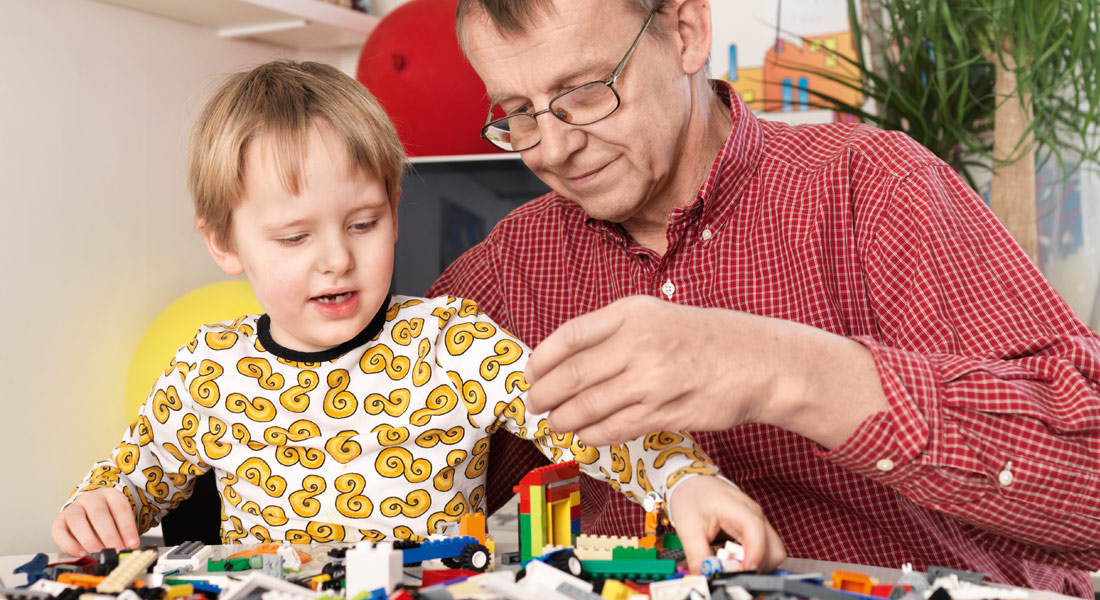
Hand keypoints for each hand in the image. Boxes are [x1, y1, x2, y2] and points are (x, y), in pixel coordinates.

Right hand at [52, 488, 139, 555]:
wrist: (88, 511)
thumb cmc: (108, 518)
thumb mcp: (119, 520)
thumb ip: (123, 533)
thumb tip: (128, 549)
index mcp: (110, 495)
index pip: (120, 509)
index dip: (127, 528)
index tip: (132, 544)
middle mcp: (91, 498)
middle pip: (99, 514)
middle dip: (109, 535)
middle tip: (115, 551)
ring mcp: (73, 508)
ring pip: (77, 520)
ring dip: (89, 540)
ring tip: (98, 553)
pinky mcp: (59, 520)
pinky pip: (59, 531)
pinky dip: (69, 545)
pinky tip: (81, 553)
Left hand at [524, 295, 885, 447]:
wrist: (756, 360)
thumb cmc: (701, 338)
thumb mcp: (654, 315)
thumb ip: (611, 331)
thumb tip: (563, 358)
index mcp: (631, 313)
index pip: (570, 336)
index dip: (542, 359)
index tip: (530, 373)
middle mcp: (638, 344)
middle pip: (572, 375)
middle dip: (545, 395)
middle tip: (534, 404)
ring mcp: (651, 380)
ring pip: (589, 407)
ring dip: (564, 419)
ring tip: (555, 422)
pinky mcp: (664, 412)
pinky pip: (615, 428)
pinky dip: (593, 434)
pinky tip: (585, 434)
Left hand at [669, 475, 785, 573]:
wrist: (693, 483)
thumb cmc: (692, 498)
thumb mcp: (688, 528)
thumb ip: (697, 555)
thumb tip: (703, 577)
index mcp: (738, 508)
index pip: (756, 531)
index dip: (754, 554)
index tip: (743, 572)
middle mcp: (755, 515)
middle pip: (773, 548)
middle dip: (756, 566)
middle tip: (732, 572)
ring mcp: (759, 522)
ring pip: (773, 552)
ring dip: (756, 565)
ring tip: (731, 565)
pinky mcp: (757, 529)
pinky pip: (766, 551)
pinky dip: (754, 561)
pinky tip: (734, 560)